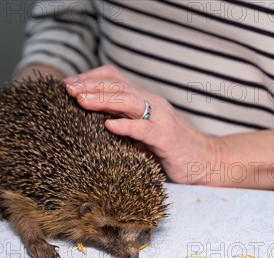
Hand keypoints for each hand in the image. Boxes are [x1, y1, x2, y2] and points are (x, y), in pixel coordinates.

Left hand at [63, 65, 220, 183]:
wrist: (206, 162)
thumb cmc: (170, 150)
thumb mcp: (141, 133)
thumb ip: (122, 123)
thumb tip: (91, 122)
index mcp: (144, 101)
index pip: (114, 79)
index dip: (91, 78)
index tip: (68, 84)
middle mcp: (152, 104)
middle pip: (117, 86)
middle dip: (90, 86)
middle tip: (67, 88)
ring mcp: (160, 120)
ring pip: (128, 102)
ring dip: (102, 100)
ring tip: (81, 100)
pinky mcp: (167, 139)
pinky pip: (144, 129)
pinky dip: (126, 126)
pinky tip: (109, 126)